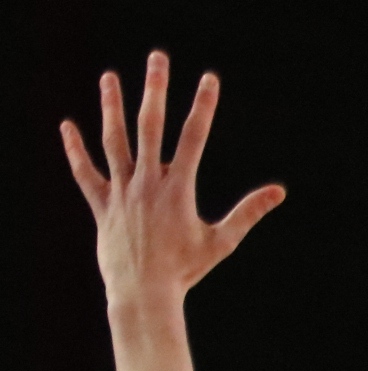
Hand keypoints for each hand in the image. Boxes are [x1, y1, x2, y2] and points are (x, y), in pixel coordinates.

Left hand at [62, 54, 284, 309]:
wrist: (144, 293)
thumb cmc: (186, 270)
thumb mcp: (222, 241)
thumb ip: (248, 212)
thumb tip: (279, 192)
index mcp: (178, 188)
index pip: (193, 138)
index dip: (203, 106)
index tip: (208, 79)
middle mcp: (147, 183)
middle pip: (150, 126)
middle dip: (155, 90)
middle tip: (157, 58)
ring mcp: (121, 191)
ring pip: (114, 140)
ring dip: (111, 106)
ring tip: (110, 77)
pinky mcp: (101, 204)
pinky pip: (86, 172)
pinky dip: (75, 150)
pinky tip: (68, 126)